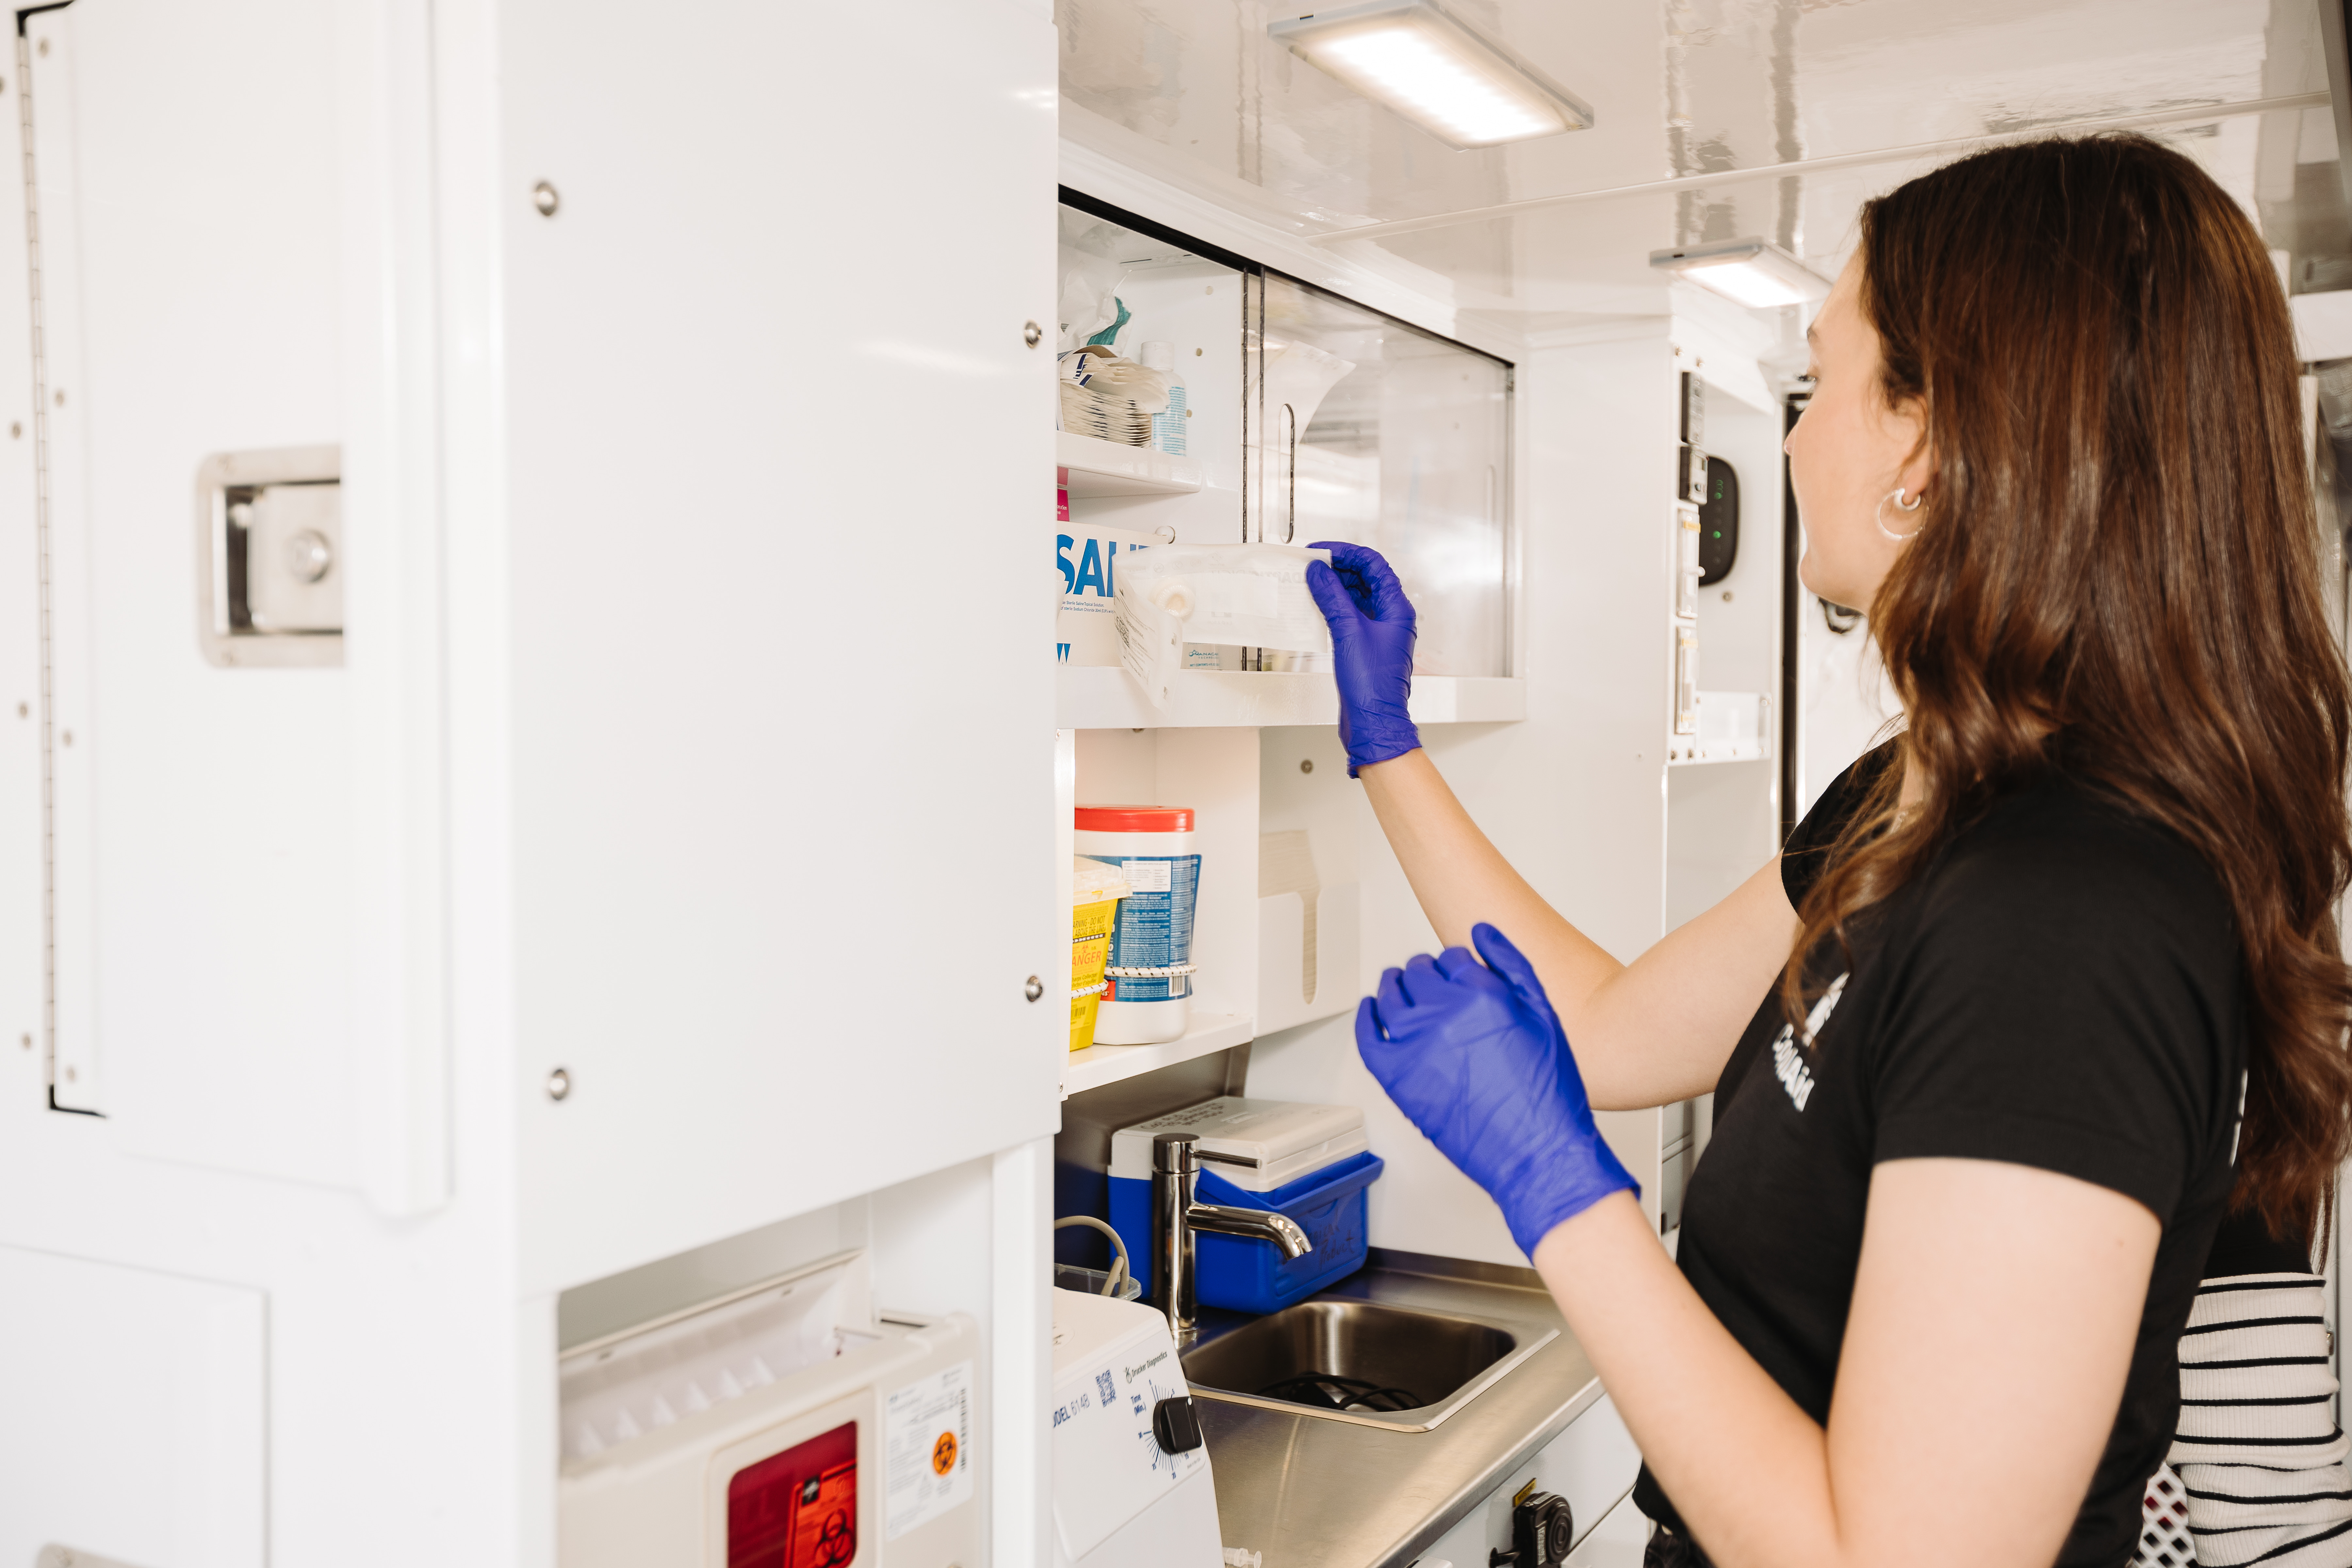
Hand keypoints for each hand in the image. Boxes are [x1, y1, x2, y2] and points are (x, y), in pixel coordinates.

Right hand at [1306, 541, 1418, 776]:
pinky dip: (1333, 607)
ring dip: (1334, 587)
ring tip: (1311, 583)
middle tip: (1312, 565)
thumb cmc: (1373, 685)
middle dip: (1338, 568)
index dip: (1347, 553)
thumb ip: (1333, 597)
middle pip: (1366, 578)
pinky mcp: (1366, 646)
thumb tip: (1319, 571)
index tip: (1322, 551)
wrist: (1373, 722)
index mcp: (1397, 608)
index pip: (1374, 565)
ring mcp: (1379, 632)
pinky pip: (1350, 616)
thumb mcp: (1348, 632)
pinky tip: (1316, 607)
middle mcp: (1391, 617)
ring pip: (1357, 597)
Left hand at [1357, 923, 1637, 1255]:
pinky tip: (1372, 1013)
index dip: (1453, 966)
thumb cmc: (1546, 1094)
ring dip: (1395, 989)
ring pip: (1390, 996)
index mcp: (1483, 995)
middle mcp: (1445, 1014)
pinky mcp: (1397, 1078)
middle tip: (1431, 986)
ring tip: (1402, 993)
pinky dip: (1366, 1018)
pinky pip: (1368, 1035)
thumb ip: (1512, 965)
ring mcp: (1416, 1046)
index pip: (1452, 958)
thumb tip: (1481, 931)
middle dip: (1425, 975)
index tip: (1455, 976)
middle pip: (1418, 973)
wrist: (1538, 1152)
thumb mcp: (1544, 1015)